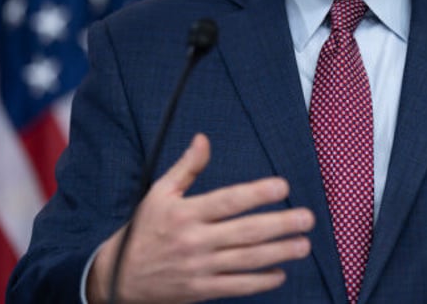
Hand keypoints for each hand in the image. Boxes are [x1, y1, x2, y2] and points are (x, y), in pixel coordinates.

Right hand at [87, 132, 314, 303]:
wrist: (120, 276)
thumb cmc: (145, 228)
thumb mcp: (159, 192)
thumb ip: (186, 167)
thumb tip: (203, 139)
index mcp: (186, 213)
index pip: (228, 201)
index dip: (257, 193)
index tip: (283, 186)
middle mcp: (195, 240)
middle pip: (244, 232)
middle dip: (279, 225)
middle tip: (307, 218)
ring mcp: (199, 268)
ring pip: (246, 260)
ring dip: (278, 253)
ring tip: (303, 245)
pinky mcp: (201, 290)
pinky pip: (236, 286)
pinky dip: (260, 282)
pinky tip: (280, 273)